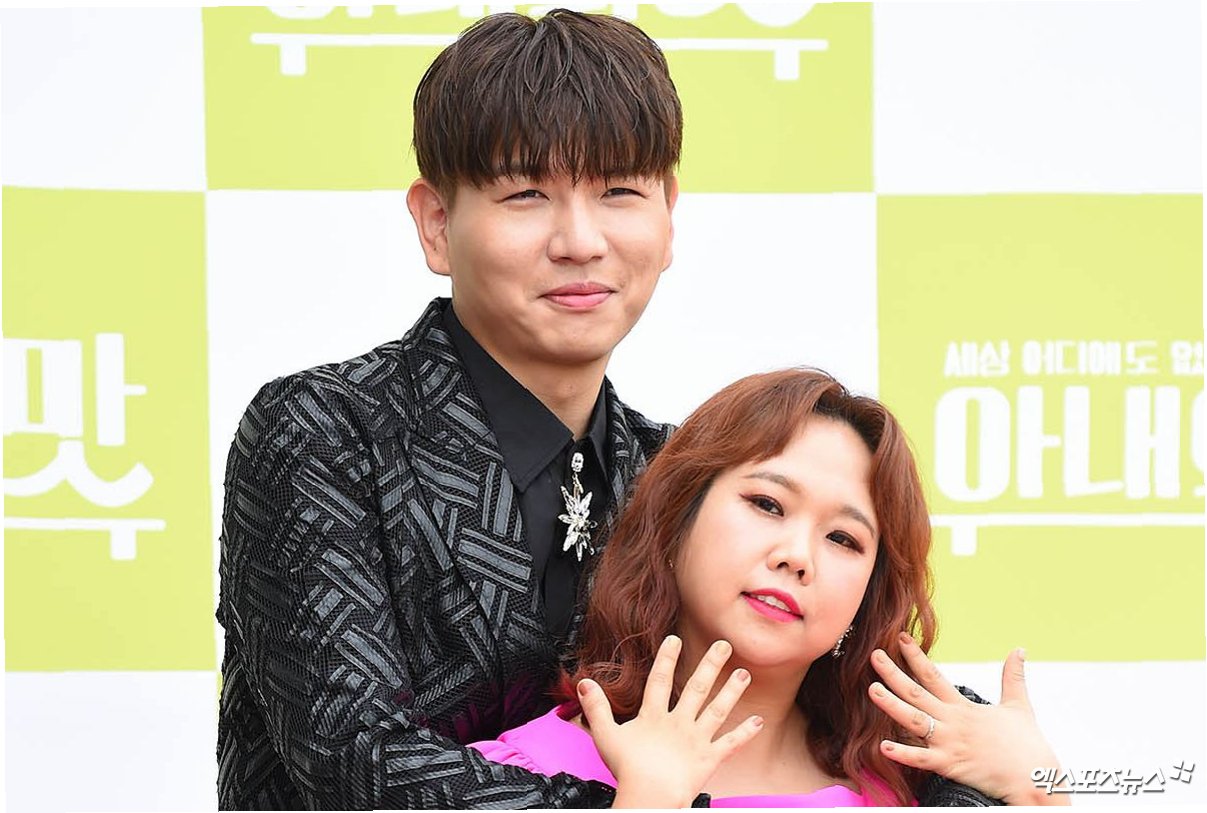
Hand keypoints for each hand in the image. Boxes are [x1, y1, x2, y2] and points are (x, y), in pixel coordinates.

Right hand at [577, 635, 763, 807]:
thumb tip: (585, 683)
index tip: (675, 639)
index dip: (667, 658)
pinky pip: (730, 744)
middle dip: (711, 664)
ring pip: (717, 711)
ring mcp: (696, 740)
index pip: (660, 680)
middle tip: (724, 645)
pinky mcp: (708, 759)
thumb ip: (596, 709)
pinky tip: (758, 721)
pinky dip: (745, 733)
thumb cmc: (627, 770)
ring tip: (744, 674)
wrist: (649, 797)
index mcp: (654, 717)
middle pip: (697, 688)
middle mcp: (678, 723)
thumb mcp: (605, 736)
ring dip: (732, 692)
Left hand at [868, 633, 1068, 805]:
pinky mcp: (951, 765)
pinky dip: (903, 753)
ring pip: (914, 721)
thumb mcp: (1019, 705)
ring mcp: (950, 743)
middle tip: (873, 656)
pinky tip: (884, 746)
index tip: (899, 639)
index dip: (915, 657)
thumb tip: (1019, 649)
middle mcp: (953, 721)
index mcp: (964, 707)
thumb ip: (1013, 677)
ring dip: (892, 706)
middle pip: (917, 694)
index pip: (934, 676)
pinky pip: (923, 759)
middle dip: (893, 674)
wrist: (1037, 778)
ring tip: (872, 690)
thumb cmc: (1028, 745)